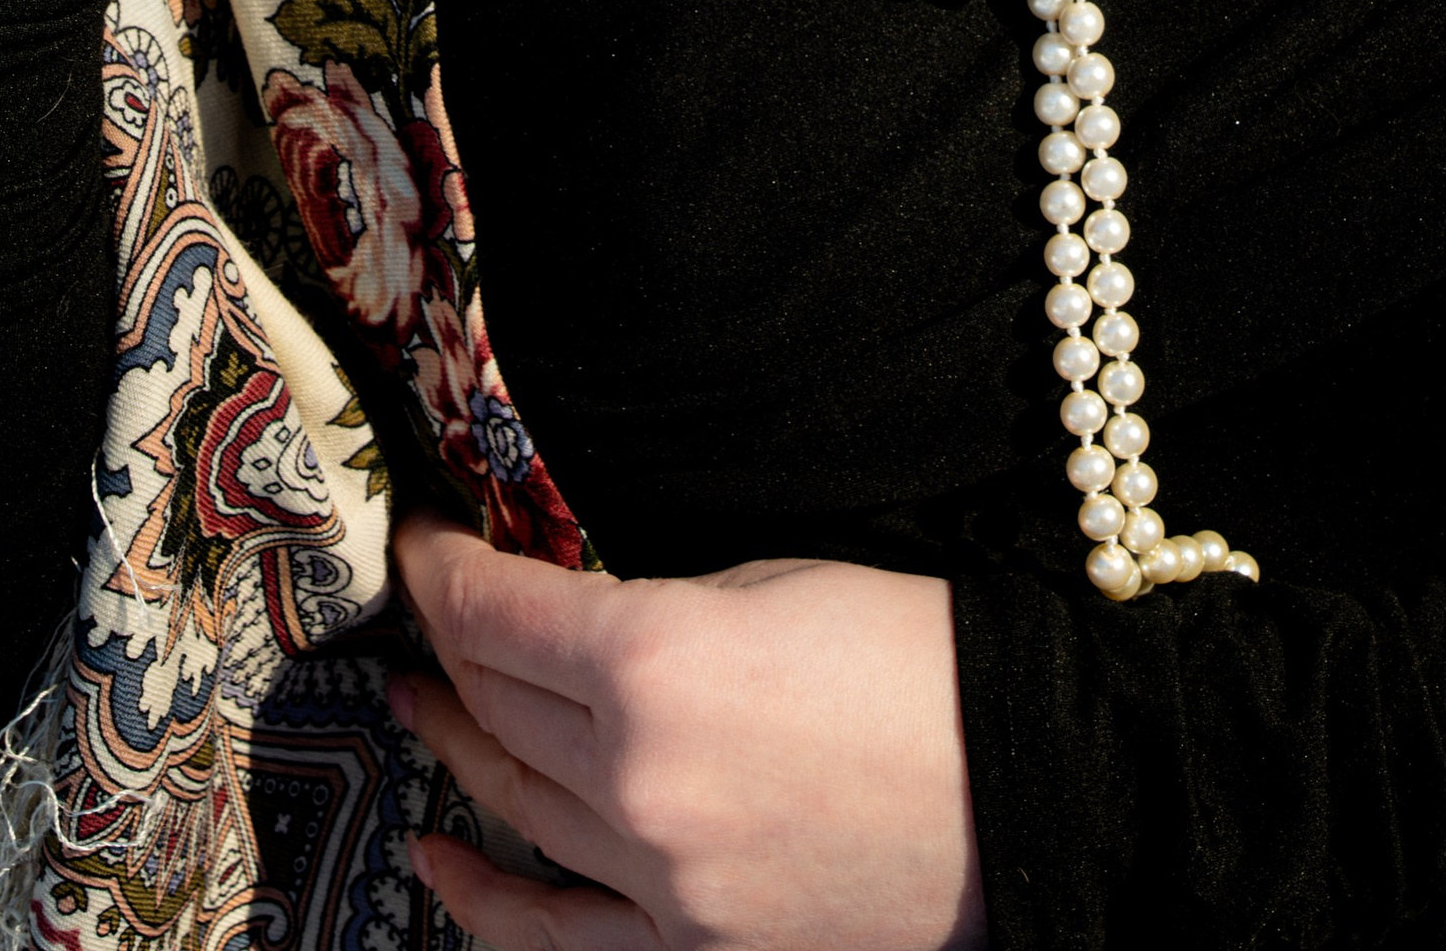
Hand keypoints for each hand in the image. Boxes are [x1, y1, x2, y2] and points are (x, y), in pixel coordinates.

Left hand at [391, 512, 983, 950]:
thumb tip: (560, 607)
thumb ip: (644, 605)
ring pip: (516, 803)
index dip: (442, 567)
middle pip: (496, 702)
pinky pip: (561, 936)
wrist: (1027, 783)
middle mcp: (637, 779)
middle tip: (430, 604)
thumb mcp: (765, 582)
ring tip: (419, 700)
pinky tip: (437, 859)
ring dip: (456, 743)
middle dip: (450, 641)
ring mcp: (664, 882)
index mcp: (653, 659)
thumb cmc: (912, 655)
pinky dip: (486, 902)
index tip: (426, 534)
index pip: (493, 612)